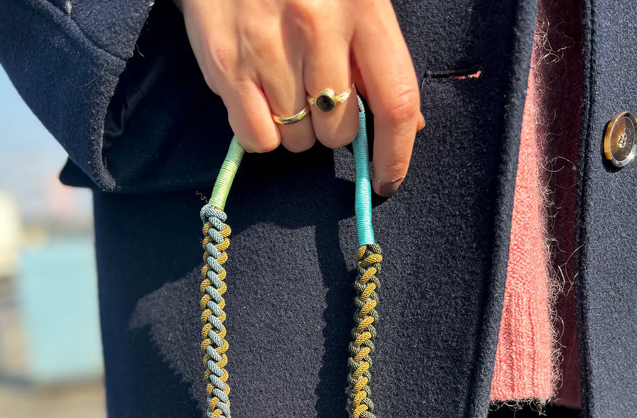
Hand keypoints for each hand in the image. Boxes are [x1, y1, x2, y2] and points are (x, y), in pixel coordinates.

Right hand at [180, 0, 423, 196]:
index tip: (387, 181)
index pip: (395, 100)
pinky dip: (259, 132)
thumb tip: (410, 124)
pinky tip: (257, 97)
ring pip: (296, 139)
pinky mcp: (226, 62)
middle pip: (338, 131)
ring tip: (282, 85)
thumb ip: (379, 54)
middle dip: (331, 129)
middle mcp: (317, 24)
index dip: (395, 154)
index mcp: (363, 4)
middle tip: (315, 96)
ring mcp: (267, 45)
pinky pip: (256, 137)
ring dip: (294, 128)